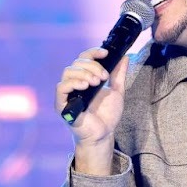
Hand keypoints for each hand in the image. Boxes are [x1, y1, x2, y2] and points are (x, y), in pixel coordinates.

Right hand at [56, 46, 130, 172]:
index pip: (84, 58)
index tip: (106, 53)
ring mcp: (67, 93)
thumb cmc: (107, 114)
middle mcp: (74, 83)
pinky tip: (85, 86)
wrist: (104, 133)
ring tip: (96, 82)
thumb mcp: (117, 91)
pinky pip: (61, 87)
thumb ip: (119, 75)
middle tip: (104, 77)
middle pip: (77, 63)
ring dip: (84, 73)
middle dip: (93, 66)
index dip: (93, 52)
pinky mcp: (61, 104)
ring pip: (68, 72)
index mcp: (85, 77)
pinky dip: (73, 83)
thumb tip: (124, 57)